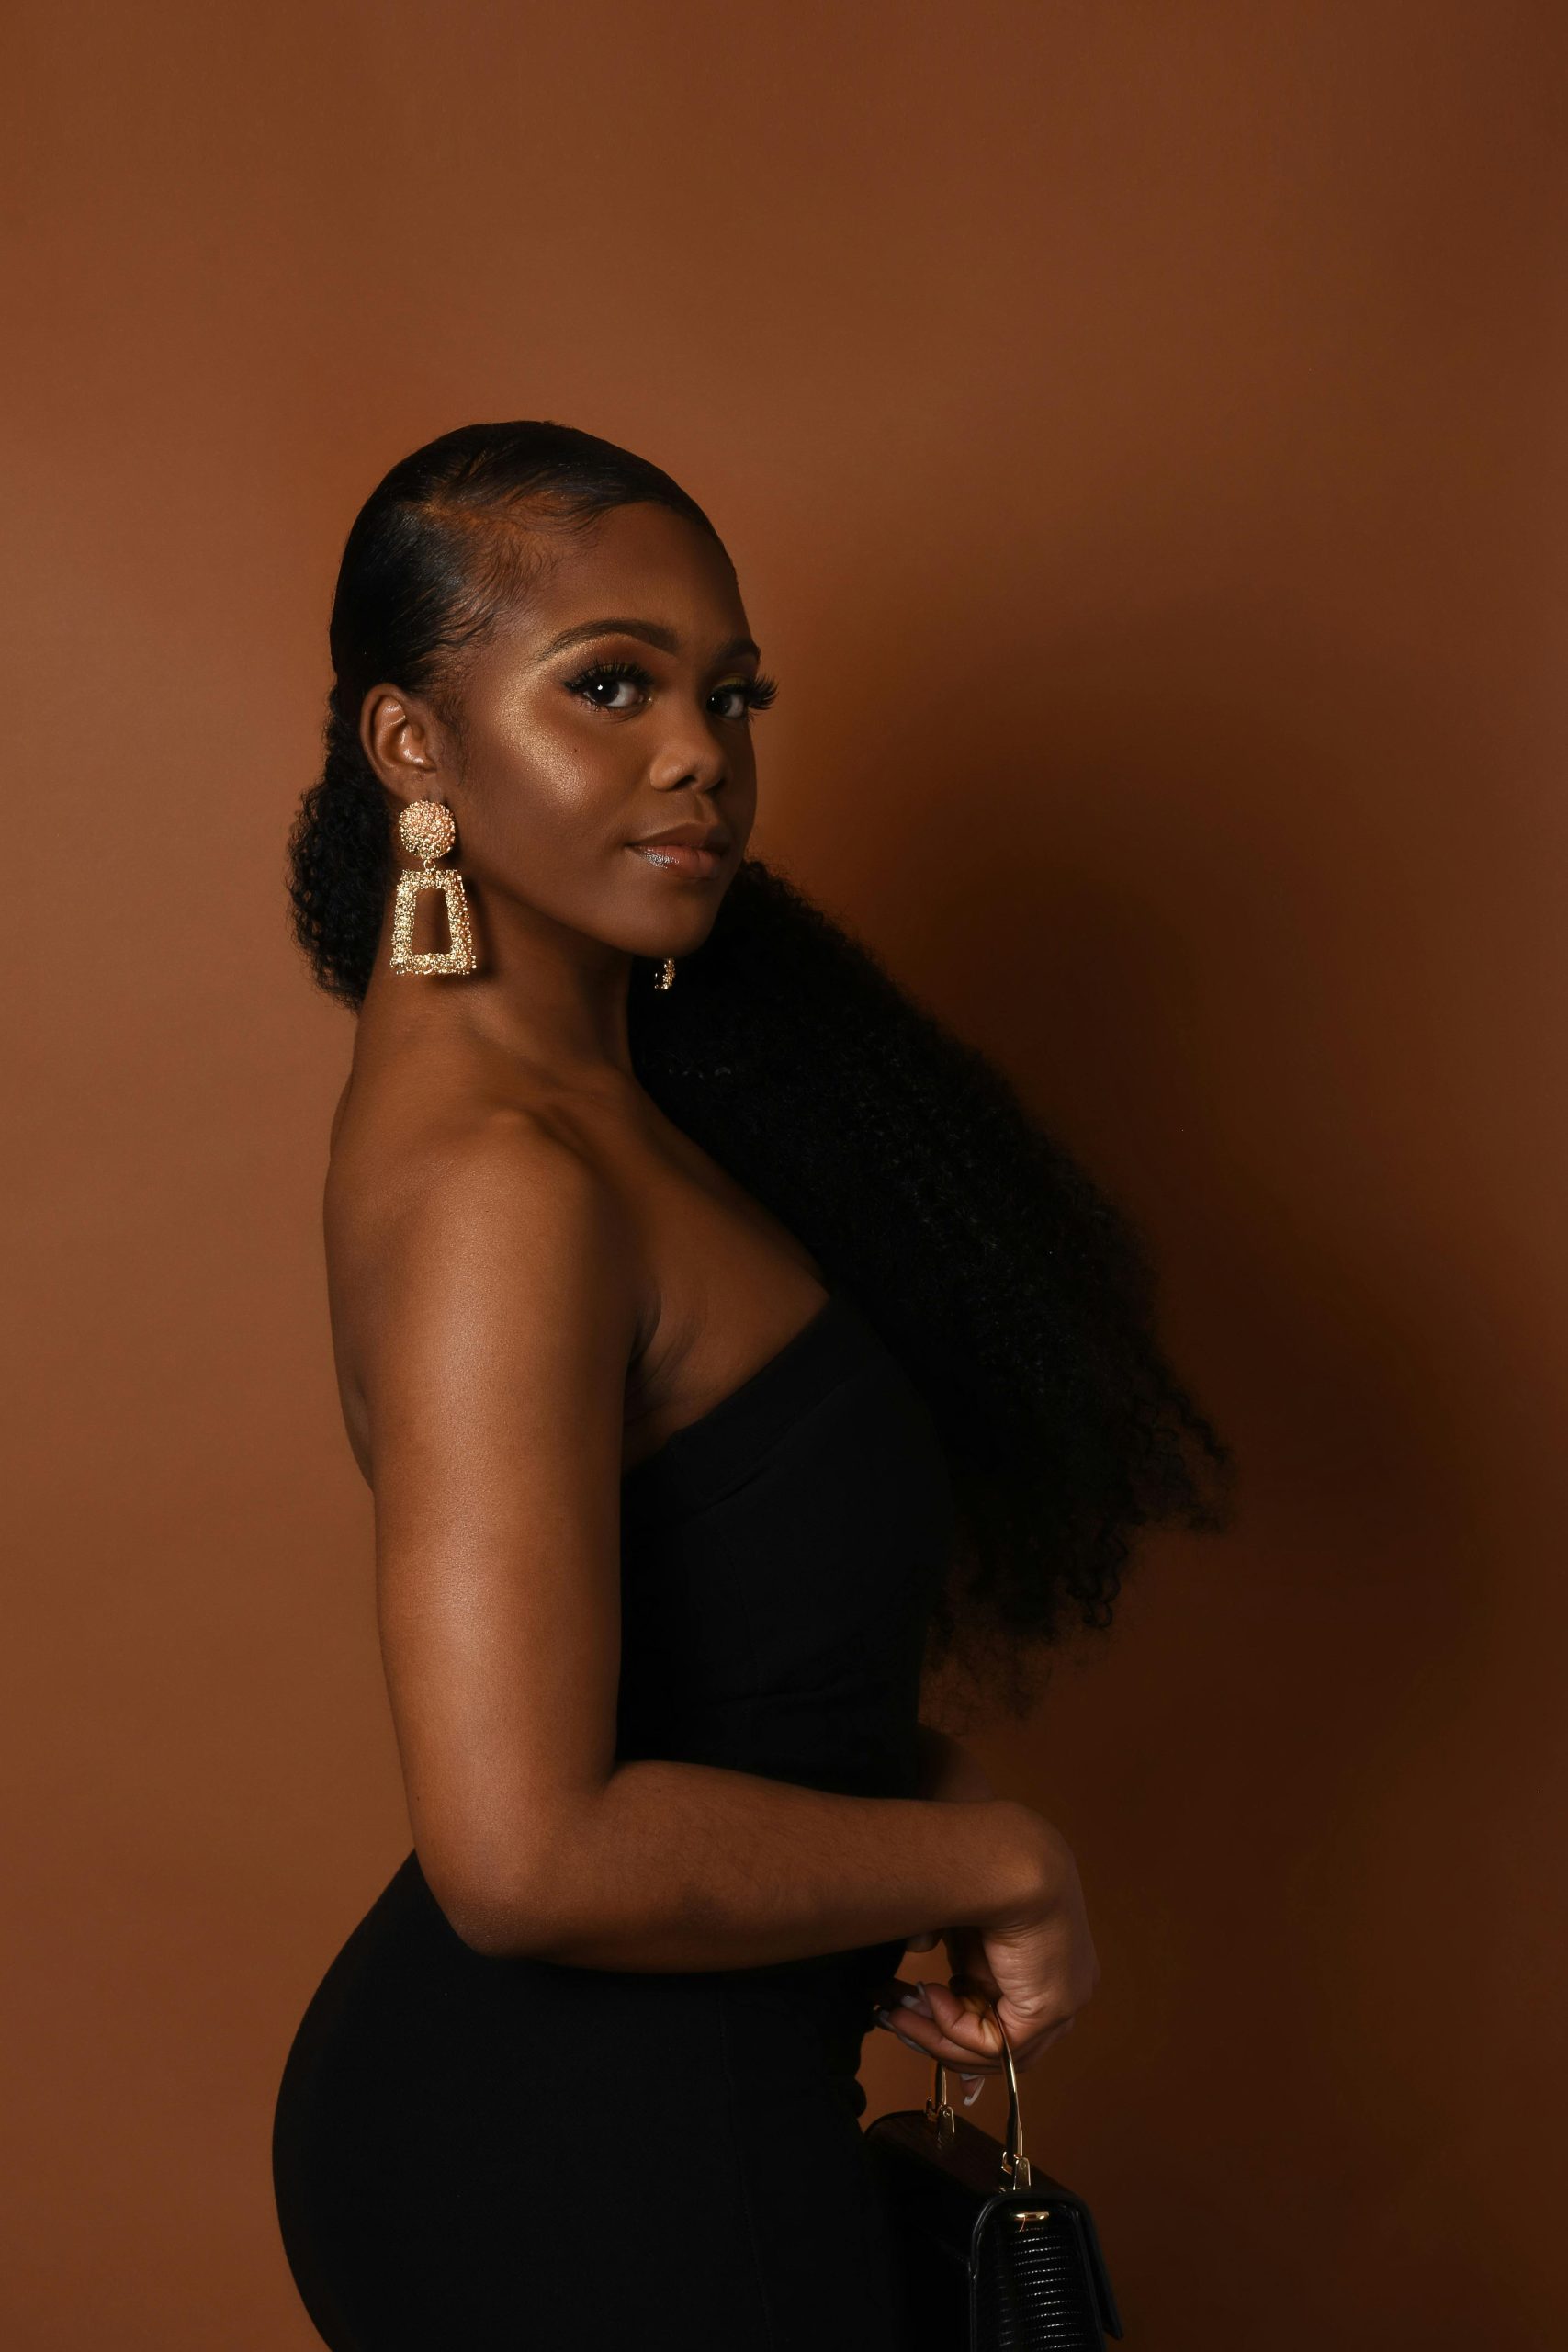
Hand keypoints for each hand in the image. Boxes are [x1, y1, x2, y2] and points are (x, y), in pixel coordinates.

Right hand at [872, 1823, 1097, 2096]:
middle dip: (947, 2039)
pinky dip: (954, 2028)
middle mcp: (1067, 1984)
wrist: (1004, 1853)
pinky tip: (932, 1994)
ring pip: (999, 2051)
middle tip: (900, 2020)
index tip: (920, 2020)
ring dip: (942, 2038)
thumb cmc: (983, 1870)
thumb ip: (955, 1961)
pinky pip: (995, 2045)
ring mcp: (1064, 2001)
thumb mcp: (966, 1931)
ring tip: (903, 2012)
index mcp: (1053, 1960)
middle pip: (1007, 2040)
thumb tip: (923, 1971)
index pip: (1015, 2017)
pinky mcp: (1050, 2009)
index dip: (964, 2029)